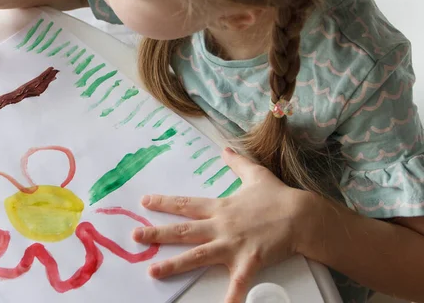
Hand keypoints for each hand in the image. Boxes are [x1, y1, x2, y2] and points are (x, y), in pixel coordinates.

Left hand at [133, 148, 308, 302]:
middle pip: (183, 231)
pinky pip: (236, 282)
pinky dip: (229, 295)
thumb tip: (225, 149)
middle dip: (157, 233)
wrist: (302, 215)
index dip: (164, 203)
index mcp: (220, 207)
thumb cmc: (278, 196)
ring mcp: (232, 244)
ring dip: (174, 264)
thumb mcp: (255, 174)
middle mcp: (221, 226)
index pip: (186, 204)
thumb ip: (237, 163)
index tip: (144, 202)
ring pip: (197, 255)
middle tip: (136, 236)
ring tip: (153, 271)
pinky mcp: (248, 261)